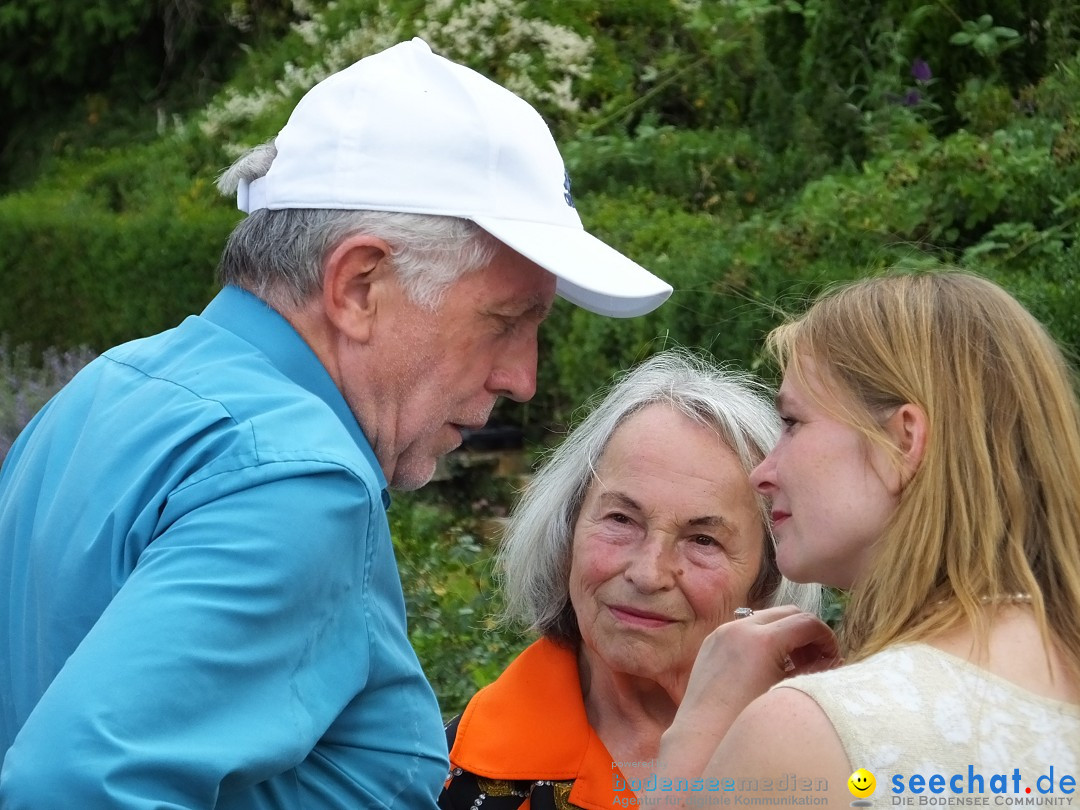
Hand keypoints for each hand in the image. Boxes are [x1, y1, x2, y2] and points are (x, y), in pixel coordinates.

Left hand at [657, 606, 840, 780]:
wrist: (701, 737)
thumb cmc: (747, 722)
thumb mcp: (788, 693)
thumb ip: (815, 670)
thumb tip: (832, 658)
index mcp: (761, 640)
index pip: (808, 623)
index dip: (827, 638)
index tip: (833, 658)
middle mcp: (739, 627)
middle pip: (789, 613)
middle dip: (807, 633)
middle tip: (817, 659)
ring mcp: (723, 631)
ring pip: (766, 617)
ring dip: (786, 633)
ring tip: (793, 664)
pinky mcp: (712, 640)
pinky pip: (745, 627)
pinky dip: (763, 637)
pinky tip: (768, 665)